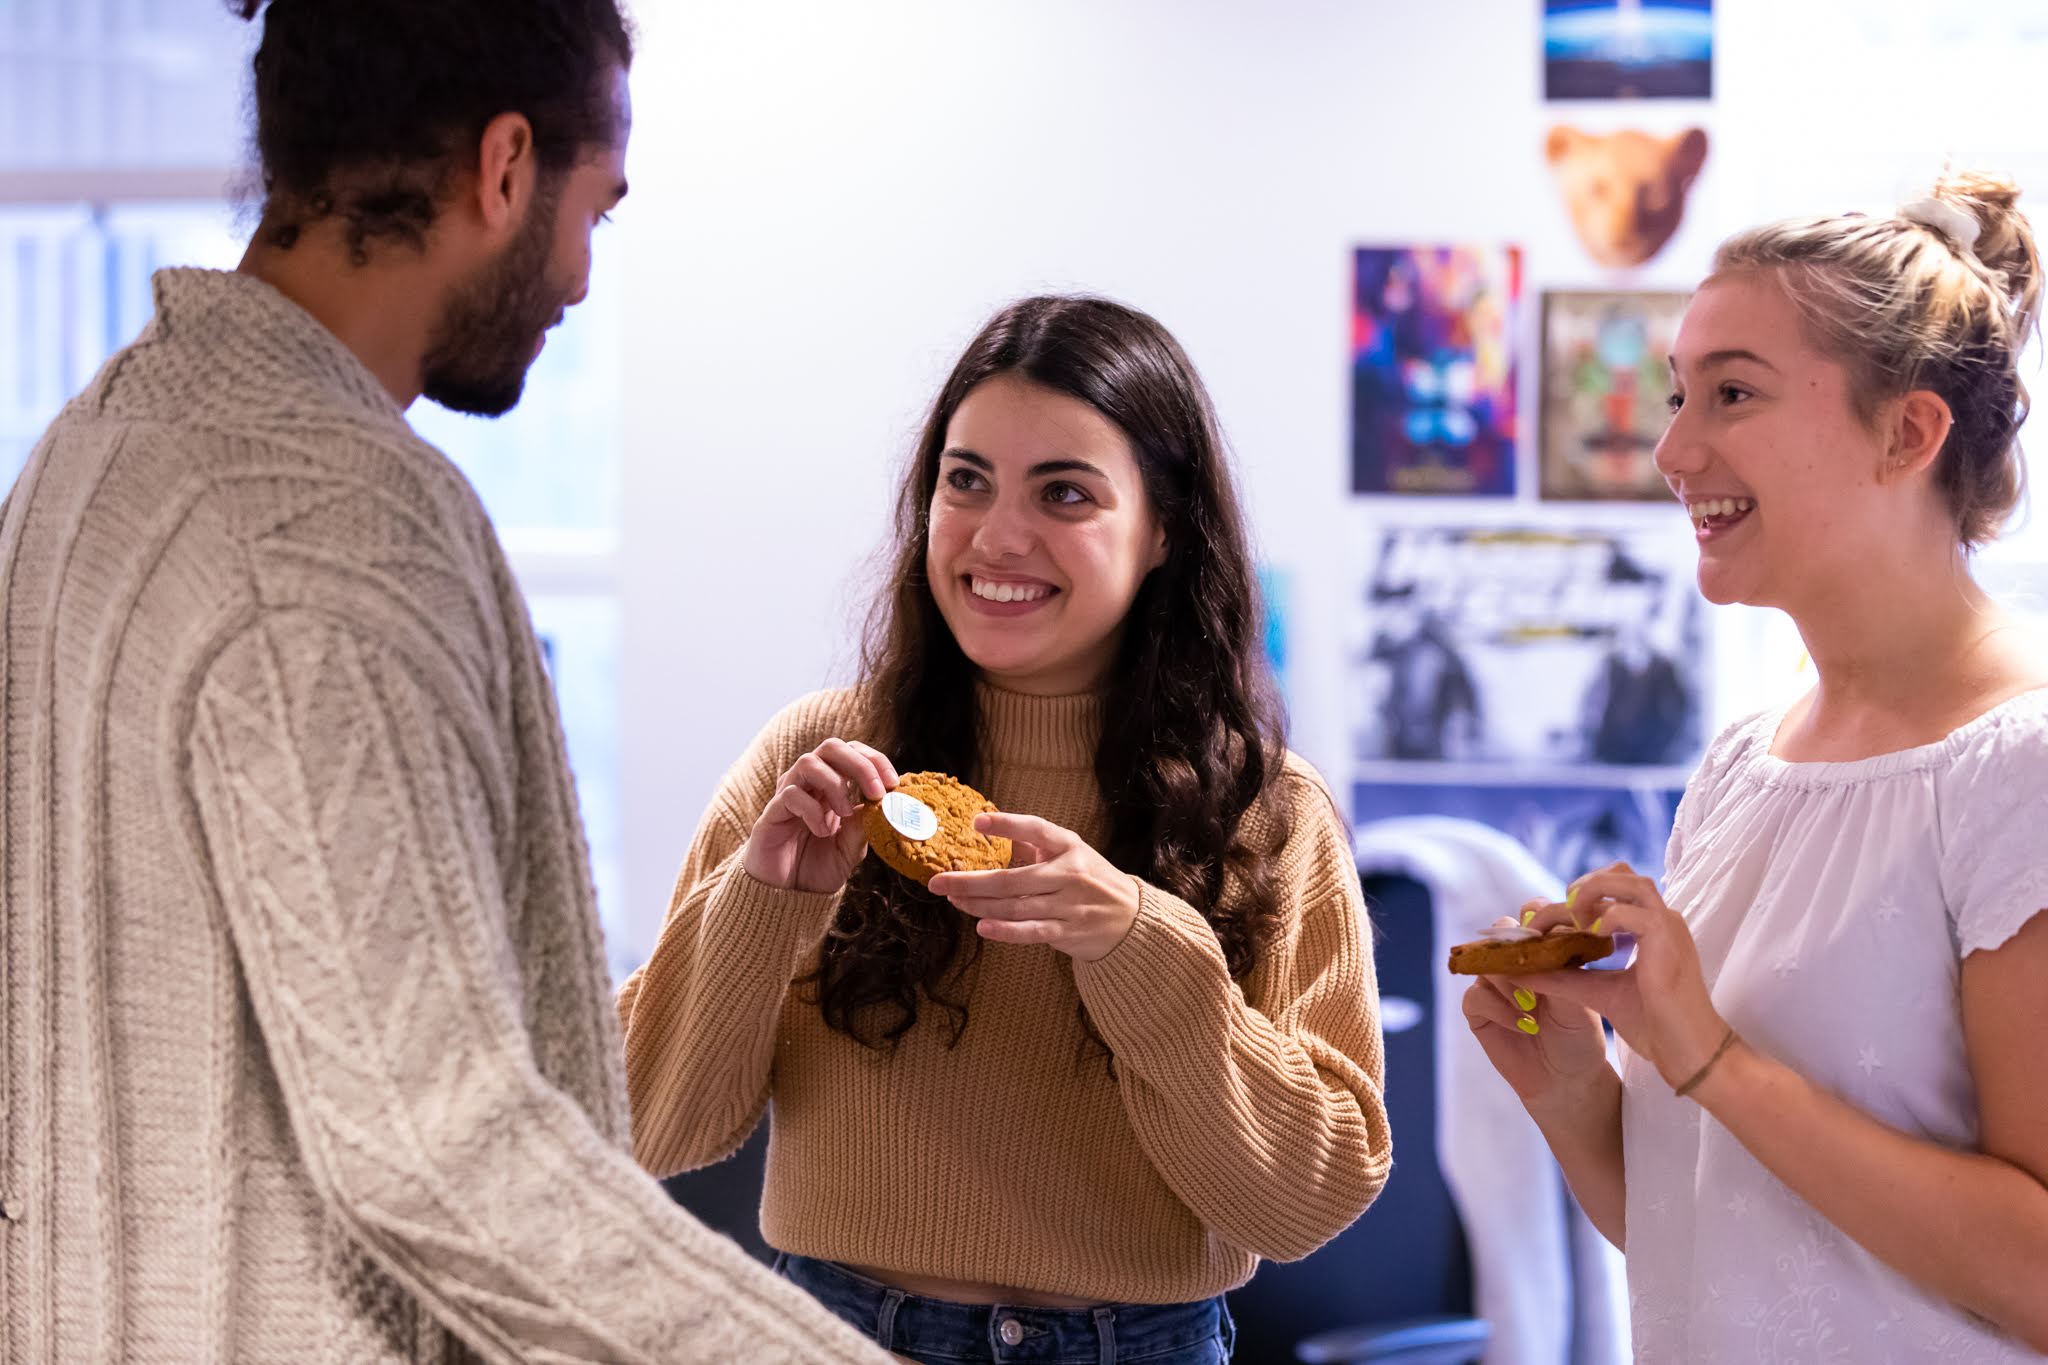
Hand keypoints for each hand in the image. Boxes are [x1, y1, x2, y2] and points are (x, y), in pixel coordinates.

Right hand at [741, 738, 898, 894]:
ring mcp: (789, 795)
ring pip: (808, 762)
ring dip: (834, 784)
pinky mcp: (772, 812)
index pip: (852, 752)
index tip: (892, 783)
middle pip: (831, 747)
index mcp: (832, 786)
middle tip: (875, 791)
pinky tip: (822, 831)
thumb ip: (866, 825)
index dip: (874, 760)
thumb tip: (887, 803)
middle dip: (859, 764)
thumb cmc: (820, 867)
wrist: (789, 896)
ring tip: (845, 813)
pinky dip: (813, 810)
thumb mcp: (853, 847)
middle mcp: (809, 784)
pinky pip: (791, 794)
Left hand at [926, 813, 1140, 961]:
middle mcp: (1069, 874)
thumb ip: (1035, 846)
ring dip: (978, 905)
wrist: (1131, 918)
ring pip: (1014, 907)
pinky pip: (1031, 931)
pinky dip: (1005, 930)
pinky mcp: (1067, 931)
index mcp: (1069, 846)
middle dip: (969, 881)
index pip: (1036, 829)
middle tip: (938, 881)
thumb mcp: (1071, 854)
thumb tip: (988, 829)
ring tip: (953, 900)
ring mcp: (1069, 905)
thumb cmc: (1091, 880)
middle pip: (1011, 879)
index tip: (976, 822)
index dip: (1007, 825)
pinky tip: (981, 926)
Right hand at [1463, 899, 1614, 1117]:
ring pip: (1486, 961)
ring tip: (1532, 1006)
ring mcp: (1494, 983)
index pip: (1534, 913)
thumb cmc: (1580, 1035)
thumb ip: (1558, 970)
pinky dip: (1499, 1008)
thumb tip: (1536, 945)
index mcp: (1545, 948)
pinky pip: (1475, 994)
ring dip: (1510, 982)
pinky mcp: (1478, 1008)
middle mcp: (1516, 961)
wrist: (1568, 1079)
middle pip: (1502, 929)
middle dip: (1517, 947)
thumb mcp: (1580, 999)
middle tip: (1534, 967)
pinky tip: (1523, 1025)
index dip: (1538, 919)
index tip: (1551, 939)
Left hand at [1514, 862, 1729, 1090]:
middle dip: (1582, 886)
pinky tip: (1593, 938)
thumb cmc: (1653, 1024)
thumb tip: (1521, 969)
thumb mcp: (1599, 993)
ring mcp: (1667, 927)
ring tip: (1573, 921)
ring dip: (1592, 892)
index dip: (1576, 899)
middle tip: (1559, 914)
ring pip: (1628, 880)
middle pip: (1621, 872)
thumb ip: (1565, 977)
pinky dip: (1605, 918)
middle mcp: (1661, 920)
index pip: (1613, 889)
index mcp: (1650, 928)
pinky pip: (1632, 913)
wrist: (1689, 1051)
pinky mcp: (1667, 941)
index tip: (1546, 925)